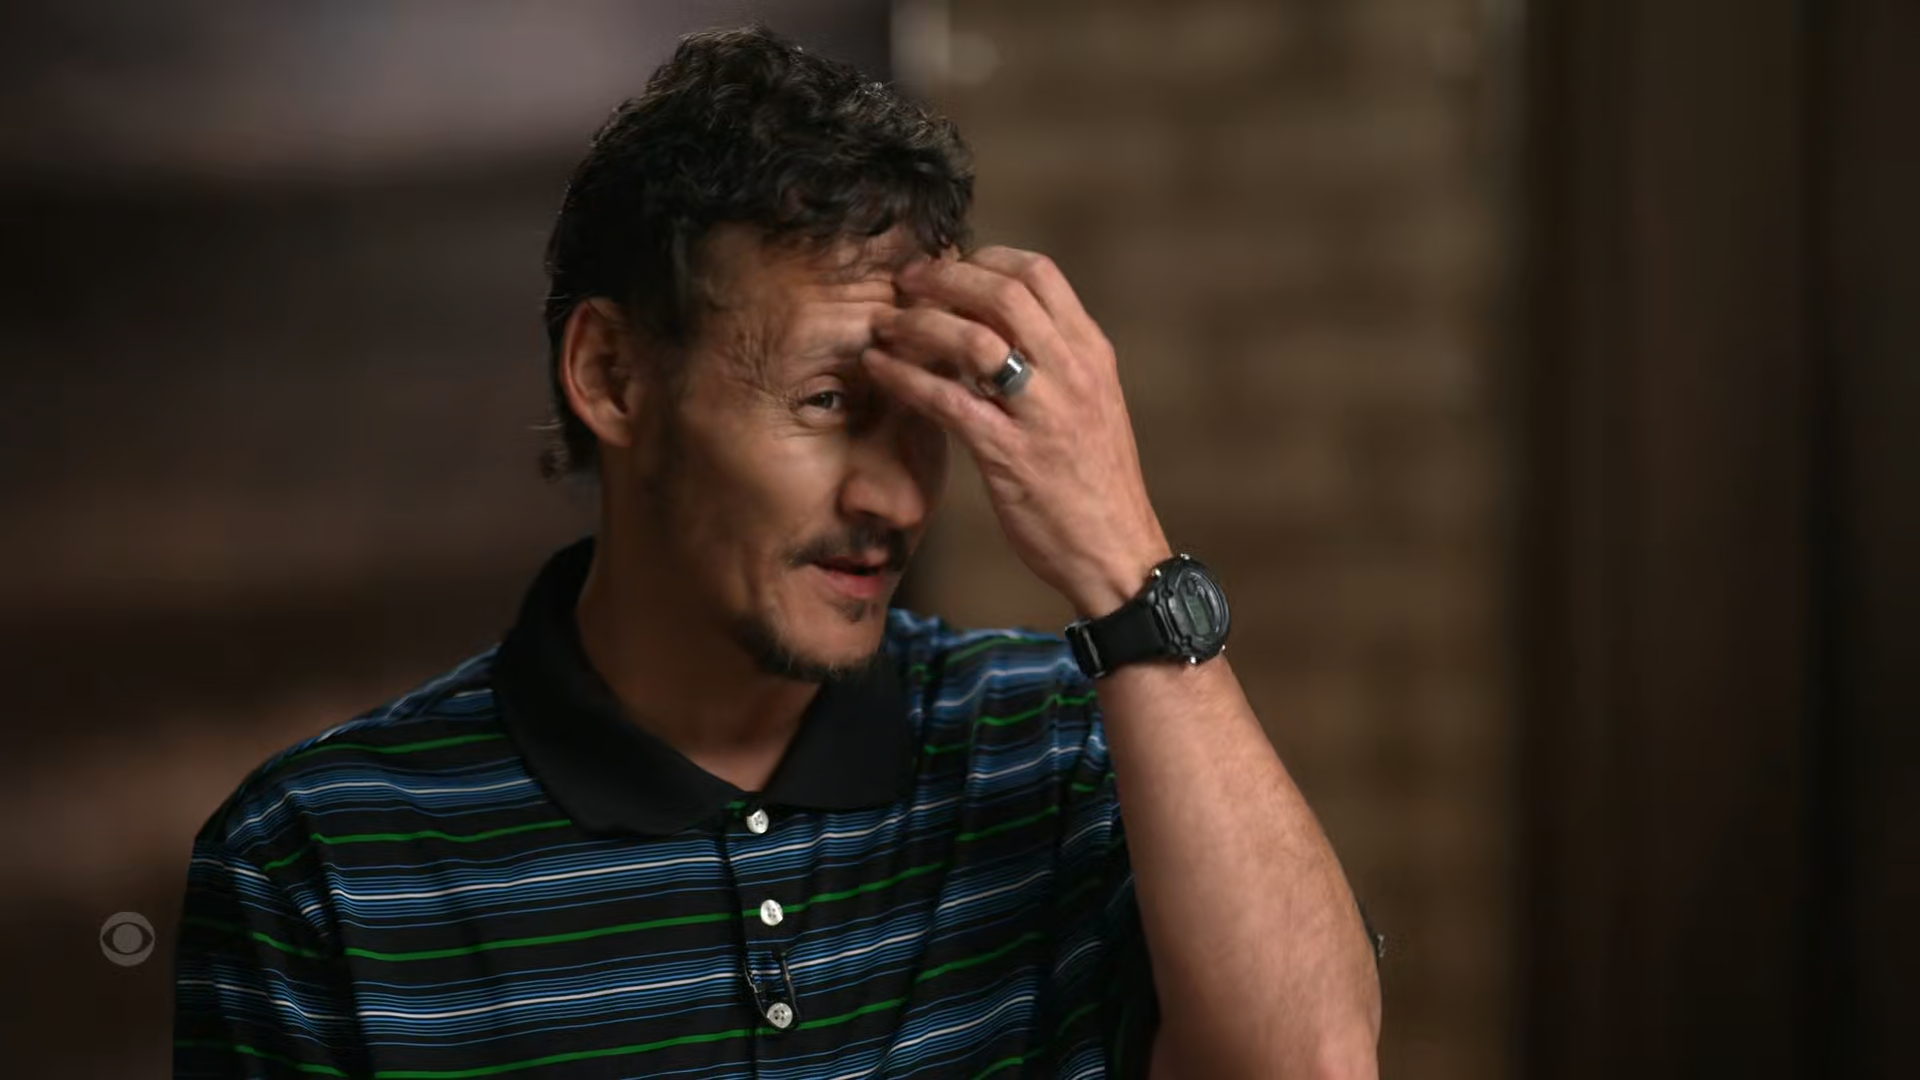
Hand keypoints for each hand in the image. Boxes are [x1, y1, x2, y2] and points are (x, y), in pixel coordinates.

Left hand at [863, 246, 1171, 618]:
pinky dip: (905, 376)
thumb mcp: (1091, 405)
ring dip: (917, 322)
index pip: (1039, 273)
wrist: (1118, 553)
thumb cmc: (1096, 482)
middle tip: (904, 283)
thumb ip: (1054, 361)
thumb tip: (1002, 325)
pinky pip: (947, 400)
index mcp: (1091, 354)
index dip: (984, 258)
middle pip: (1002, 291)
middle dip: (943, 277)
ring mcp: (1042, 413)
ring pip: (972, 338)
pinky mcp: (1010, 456)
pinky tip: (878, 368)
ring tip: (884, 324)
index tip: (948, 266)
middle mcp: (1072, 373)